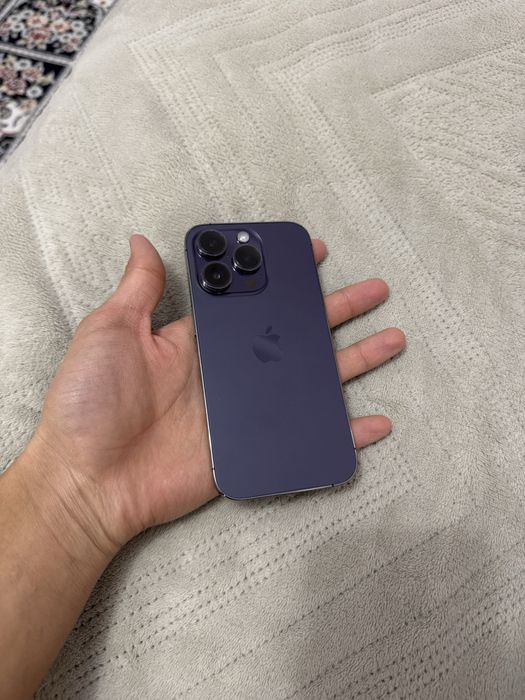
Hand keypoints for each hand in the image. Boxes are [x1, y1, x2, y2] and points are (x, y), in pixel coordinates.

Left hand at [21, 234, 404, 555]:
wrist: (90, 480)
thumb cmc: (92, 401)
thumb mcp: (111, 332)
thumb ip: (137, 289)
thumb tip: (140, 239)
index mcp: (200, 338)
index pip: (253, 301)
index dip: (283, 277)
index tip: (315, 254)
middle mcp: (230, 370)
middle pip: (296, 334)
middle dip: (337, 311)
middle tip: (375, 291)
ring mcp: (245, 410)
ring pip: (311, 379)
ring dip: (354, 361)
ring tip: (392, 339)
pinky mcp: (252, 448)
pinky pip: (306, 437)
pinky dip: (343, 432)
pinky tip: (376, 423)